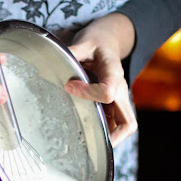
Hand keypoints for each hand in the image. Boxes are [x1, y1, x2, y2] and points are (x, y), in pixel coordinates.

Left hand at [65, 13, 137, 147]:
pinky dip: (103, 130)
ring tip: (85, 139)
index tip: (69, 86)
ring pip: (123, 126)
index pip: (107, 92)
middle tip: (90, 140)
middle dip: (113, 136)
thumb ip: (73, 51)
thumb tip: (53, 58)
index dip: (88, 94)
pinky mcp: (113, 104)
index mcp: (114, 73)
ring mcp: (118, 99)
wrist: (109, 40)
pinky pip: (114, 123)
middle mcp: (120, 90)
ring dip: (108, 136)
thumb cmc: (97, 41)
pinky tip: (85, 129)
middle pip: (128, 123)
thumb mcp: (85, 41)